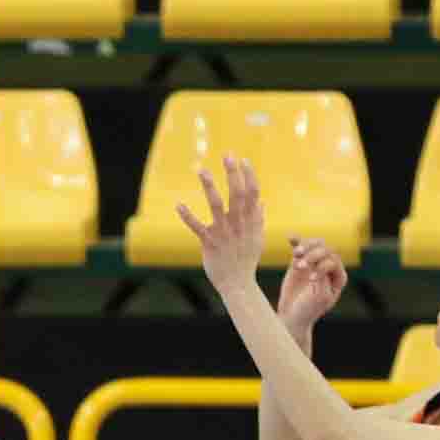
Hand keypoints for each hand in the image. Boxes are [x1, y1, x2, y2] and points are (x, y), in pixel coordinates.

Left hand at [173, 153, 268, 289]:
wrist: (238, 284)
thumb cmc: (246, 260)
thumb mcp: (257, 238)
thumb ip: (259, 218)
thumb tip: (261, 201)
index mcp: (251, 221)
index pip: (253, 193)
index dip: (249, 176)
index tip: (244, 159)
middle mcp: (239, 224)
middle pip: (237, 194)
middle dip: (233, 174)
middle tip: (228, 155)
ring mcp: (224, 233)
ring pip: (216, 206)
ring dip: (209, 187)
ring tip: (201, 170)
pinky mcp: (210, 243)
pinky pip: (198, 227)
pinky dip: (188, 216)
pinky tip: (178, 204)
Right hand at [276, 234, 348, 331]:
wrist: (292, 316)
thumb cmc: (309, 310)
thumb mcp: (320, 296)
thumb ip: (322, 277)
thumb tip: (316, 259)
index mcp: (338, 277)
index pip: (334, 260)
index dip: (323, 266)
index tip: (311, 279)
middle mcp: (329, 267)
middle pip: (325, 250)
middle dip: (313, 255)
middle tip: (300, 266)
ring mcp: (314, 263)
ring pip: (314, 246)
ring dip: (305, 247)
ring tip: (296, 254)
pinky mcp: (300, 262)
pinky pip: (300, 248)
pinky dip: (296, 242)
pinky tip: (290, 237)